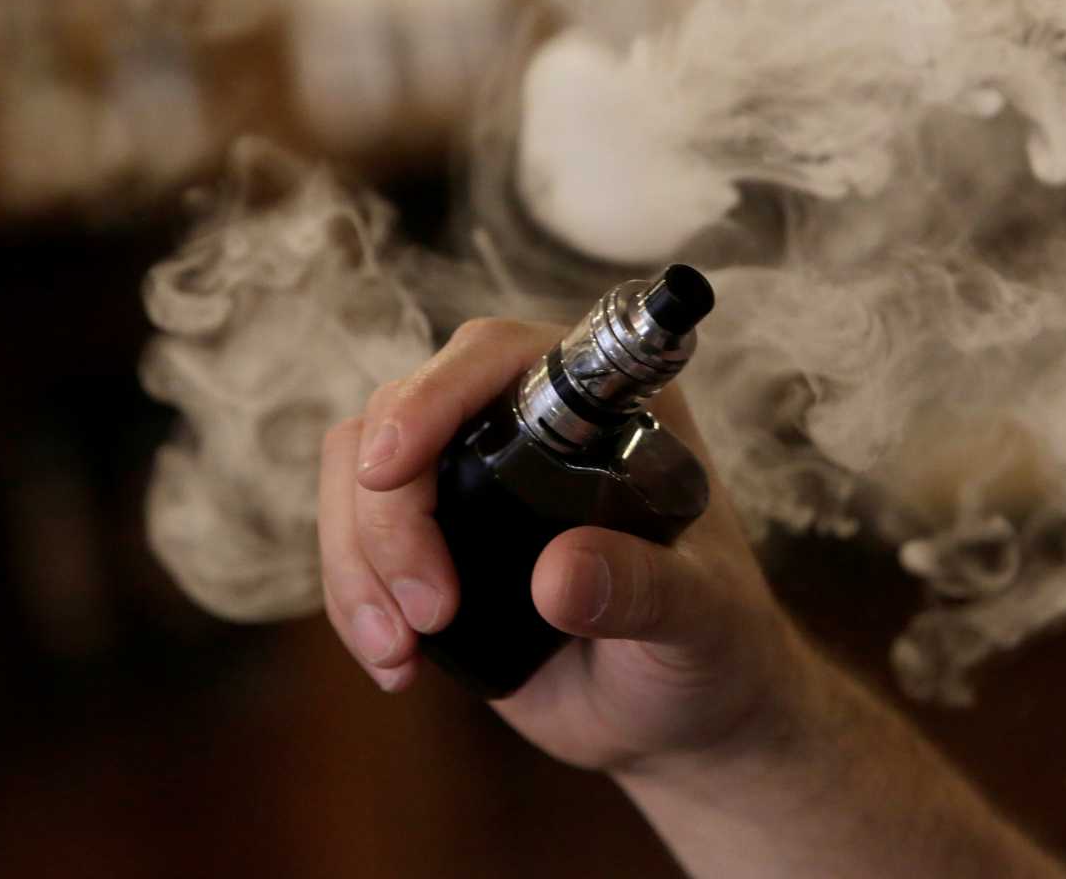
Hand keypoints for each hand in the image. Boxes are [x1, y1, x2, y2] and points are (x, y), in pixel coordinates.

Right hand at [317, 317, 808, 773]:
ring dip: (357, 563)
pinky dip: (353, 599)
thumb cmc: (712, 643)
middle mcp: (527, 424)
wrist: (680, 710)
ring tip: (402, 651)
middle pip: (401, 413)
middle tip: (429, 611)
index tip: (393, 468)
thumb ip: (643, 589)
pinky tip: (398, 666)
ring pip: (356, 471)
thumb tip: (557, 576)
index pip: (497, 355)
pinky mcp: (434, 540)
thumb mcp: (698, 619)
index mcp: (606, 408)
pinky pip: (353, 536)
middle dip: (388, 516)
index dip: (434, 394)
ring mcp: (471, 480)